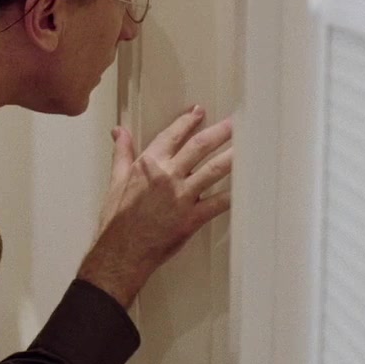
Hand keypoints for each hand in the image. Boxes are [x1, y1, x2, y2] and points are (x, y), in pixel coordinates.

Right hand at [78, 105, 232, 307]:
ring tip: (249, 144)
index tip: (199, 112)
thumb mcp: (115, 181)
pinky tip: (248, 185)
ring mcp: (182, 196)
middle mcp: (167, 175)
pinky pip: (219, 203)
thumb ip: (122, 153)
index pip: (172, 135)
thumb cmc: (116, 220)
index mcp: (148, 164)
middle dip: (220, 132)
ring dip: (233, 155)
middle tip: (236, 121)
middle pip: (199, 146)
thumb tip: (119, 132)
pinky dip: (235, 194)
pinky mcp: (192, 217)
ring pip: (214, 169)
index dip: (187, 121)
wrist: (120, 251)